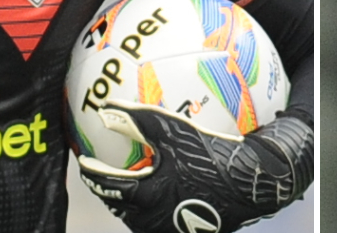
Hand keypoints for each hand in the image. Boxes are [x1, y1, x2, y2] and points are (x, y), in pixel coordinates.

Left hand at [78, 101, 313, 232]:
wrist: (251, 181)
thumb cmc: (211, 152)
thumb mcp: (172, 130)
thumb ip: (136, 120)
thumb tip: (107, 109)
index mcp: (145, 195)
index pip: (106, 186)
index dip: (92, 174)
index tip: (86, 163)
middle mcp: (153, 218)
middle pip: (121, 206)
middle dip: (111, 191)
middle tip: (107, 175)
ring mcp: (171, 228)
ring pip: (140, 217)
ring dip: (133, 201)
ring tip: (134, 184)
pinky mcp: (189, 231)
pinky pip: (163, 220)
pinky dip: (156, 206)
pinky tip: (167, 191)